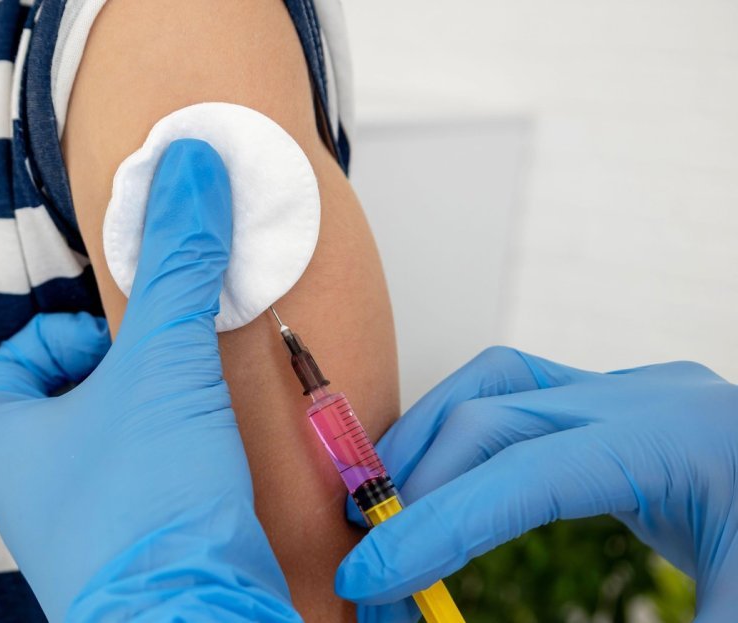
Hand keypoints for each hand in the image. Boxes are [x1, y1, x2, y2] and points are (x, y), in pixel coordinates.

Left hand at [0, 140, 298, 621]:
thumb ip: (180, 261)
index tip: (135, 338)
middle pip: (72, 396)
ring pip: (114, 445)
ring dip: (160, 420)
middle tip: (175, 371)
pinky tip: (217, 469)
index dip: (80, 331)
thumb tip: (187, 162)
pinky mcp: (132, 559)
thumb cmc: (153, 508)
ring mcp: (80, 531)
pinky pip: (148, 490)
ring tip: (202, 418)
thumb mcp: (165, 362)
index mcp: (7, 442)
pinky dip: (180, 468)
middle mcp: (32, 492)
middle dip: (129, 374)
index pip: (22, 354)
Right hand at [337, 346, 737, 621]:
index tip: (371, 576)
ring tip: (388, 510)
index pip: (527, 471)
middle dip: (418, 485)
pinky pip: (520, 397)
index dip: (437, 526)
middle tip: (369, 556)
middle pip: (496, 411)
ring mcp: (636, 394)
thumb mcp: (730, 621)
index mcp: (683, 441)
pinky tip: (445, 484)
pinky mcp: (623, 411)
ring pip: (498, 383)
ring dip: (430, 442)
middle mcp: (651, 398)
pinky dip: (464, 437)